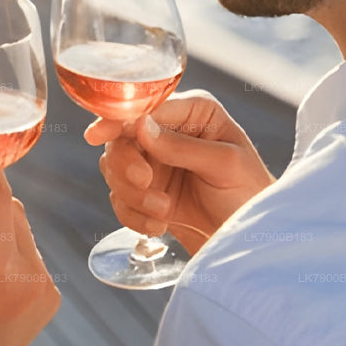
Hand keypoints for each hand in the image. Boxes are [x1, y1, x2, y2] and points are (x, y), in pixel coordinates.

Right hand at [85, 90, 274, 252]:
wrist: (248, 238)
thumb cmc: (248, 193)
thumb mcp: (225, 164)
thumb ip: (182, 146)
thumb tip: (140, 127)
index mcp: (192, 112)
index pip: (144, 107)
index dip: (116, 118)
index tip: (97, 134)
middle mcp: (168, 131)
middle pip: (120, 138)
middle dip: (127, 166)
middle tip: (146, 183)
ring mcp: (154, 162)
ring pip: (113, 170)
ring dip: (133, 195)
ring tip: (164, 211)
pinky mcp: (145, 191)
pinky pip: (119, 199)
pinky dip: (134, 215)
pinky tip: (160, 225)